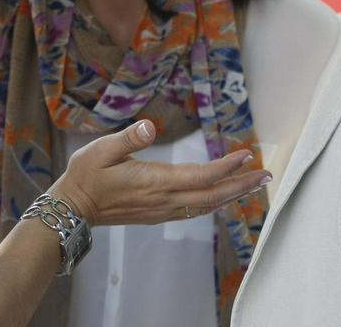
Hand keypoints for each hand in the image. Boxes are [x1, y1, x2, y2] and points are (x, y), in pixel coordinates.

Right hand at [49, 120, 270, 226]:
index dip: (227, 167)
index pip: (201, 176)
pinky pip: (195, 211)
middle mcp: (165, 200)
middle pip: (213, 195)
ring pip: (206, 206)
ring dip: (232, 196)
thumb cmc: (86, 176)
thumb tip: (147, 126)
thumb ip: (127, 138)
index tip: (246, 154)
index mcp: (155, 181)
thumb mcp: (101, 151)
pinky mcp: (158, 214)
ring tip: (253, 185)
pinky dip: (215, 202)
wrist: (74, 209)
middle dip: (241, 186)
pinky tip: (222, 196)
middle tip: (266, 175)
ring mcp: (162, 210)